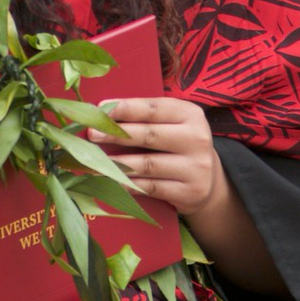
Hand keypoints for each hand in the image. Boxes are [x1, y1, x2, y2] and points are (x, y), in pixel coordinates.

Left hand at [88, 98, 222, 217]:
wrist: (208, 181)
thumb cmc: (177, 145)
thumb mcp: (171, 125)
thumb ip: (144, 119)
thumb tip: (101, 115)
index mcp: (190, 114)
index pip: (153, 108)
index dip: (125, 108)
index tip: (99, 109)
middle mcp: (197, 138)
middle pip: (150, 135)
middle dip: (116, 134)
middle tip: (91, 134)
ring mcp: (196, 167)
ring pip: (148, 164)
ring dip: (117, 163)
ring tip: (93, 162)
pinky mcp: (190, 192)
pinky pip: (151, 188)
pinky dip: (127, 185)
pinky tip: (111, 181)